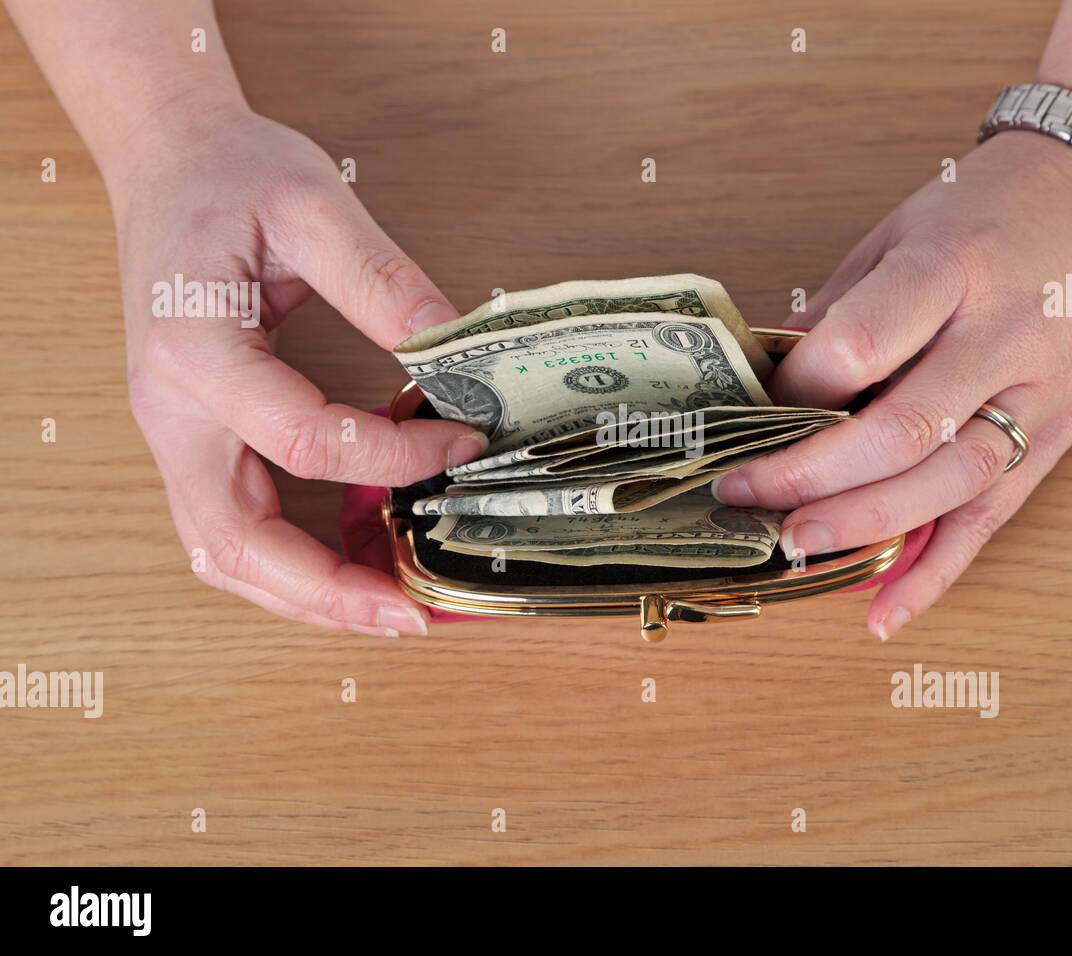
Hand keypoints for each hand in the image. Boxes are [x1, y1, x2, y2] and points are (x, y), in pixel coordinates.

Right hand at [114, 106, 485, 634]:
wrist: (170, 162)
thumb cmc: (231, 176)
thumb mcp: (313, 206)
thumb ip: (383, 281)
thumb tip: (460, 354)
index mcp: (194, 352)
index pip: (304, 441)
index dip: (396, 457)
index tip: (467, 440)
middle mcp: (170, 412)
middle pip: (237, 543)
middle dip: (329, 594)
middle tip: (414, 614)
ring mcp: (176, 434)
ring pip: (227, 552)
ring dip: (307, 594)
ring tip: (391, 606)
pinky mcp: (196, 438)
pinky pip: (234, 525)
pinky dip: (291, 562)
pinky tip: (355, 558)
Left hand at [713, 130, 1071, 639]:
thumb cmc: (993, 207)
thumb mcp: (901, 229)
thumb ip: (837, 309)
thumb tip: (764, 381)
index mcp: (951, 268)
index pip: (860, 346)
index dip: (794, 392)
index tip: (749, 415)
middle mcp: (1003, 336)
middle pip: (902, 432)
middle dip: (811, 478)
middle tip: (744, 499)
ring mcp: (1039, 393)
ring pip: (949, 484)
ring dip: (865, 528)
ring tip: (794, 549)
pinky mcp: (1057, 436)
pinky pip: (993, 517)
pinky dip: (938, 573)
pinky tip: (884, 612)